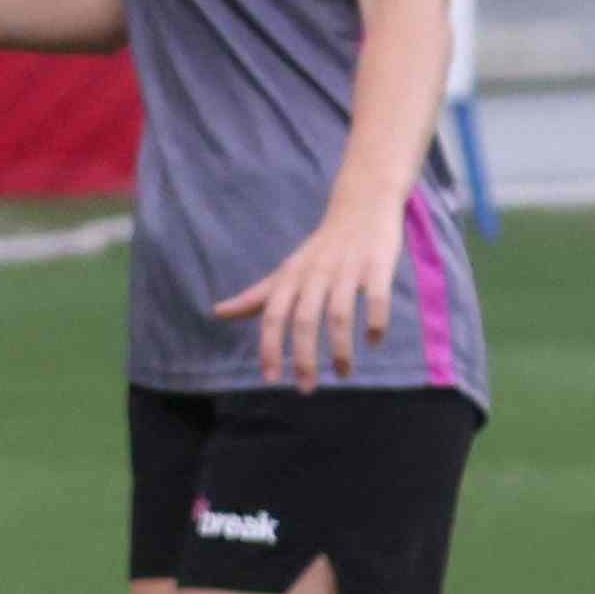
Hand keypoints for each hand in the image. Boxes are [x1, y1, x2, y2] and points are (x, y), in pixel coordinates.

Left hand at [218, 202, 412, 390]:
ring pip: (339, 315)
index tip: (270, 379)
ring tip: (343, 374)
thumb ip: (256, 296)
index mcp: (291, 278)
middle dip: (304, 357)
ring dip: (341, 349)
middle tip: (306, 388)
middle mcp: (315, 274)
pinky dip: (376, 322)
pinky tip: (375, 342)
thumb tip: (217, 313)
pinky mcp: (378, 265)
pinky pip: (376, 297)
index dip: (269, 347)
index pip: (273, 317)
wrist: (361, 205)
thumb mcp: (285, 271)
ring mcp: (347, 270)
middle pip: (304, 321)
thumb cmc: (321, 247)